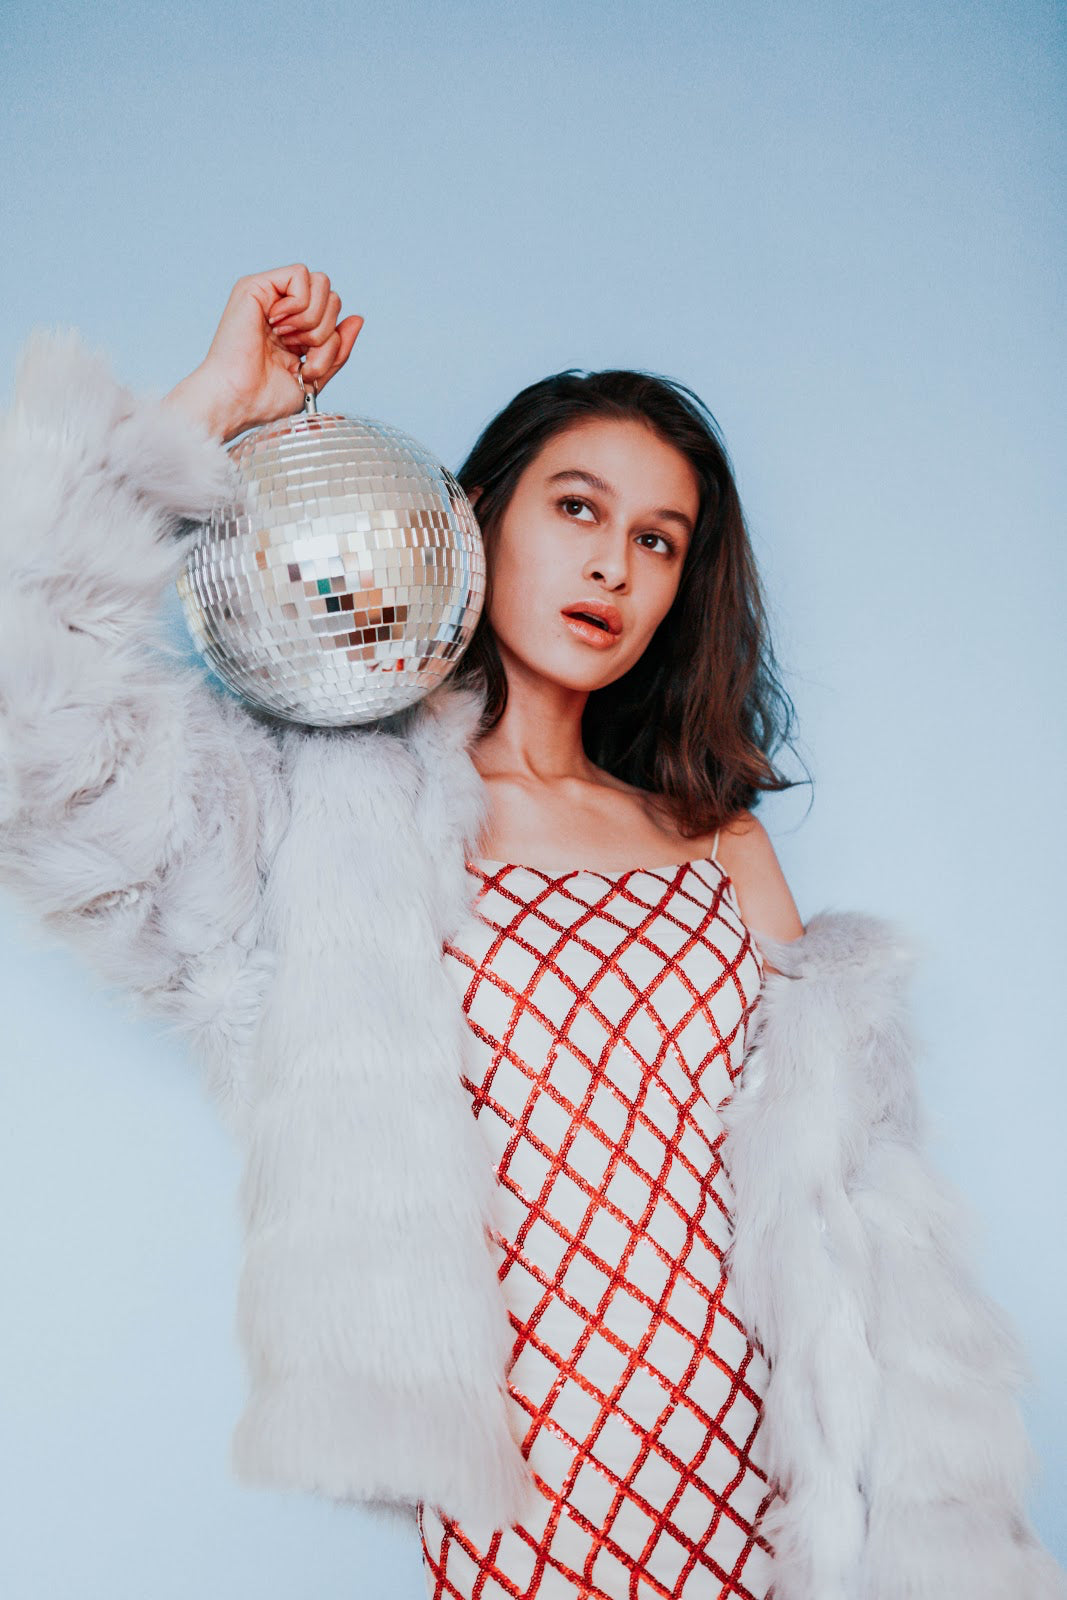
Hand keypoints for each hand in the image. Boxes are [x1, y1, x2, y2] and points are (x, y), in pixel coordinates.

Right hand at [163, 265, 362, 442]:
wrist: (239, 400)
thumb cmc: (266, 397)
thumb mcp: (315, 376)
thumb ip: (338, 350)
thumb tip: (358, 318)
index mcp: (296, 330)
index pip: (335, 316)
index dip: (333, 342)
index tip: (307, 368)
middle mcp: (283, 309)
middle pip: (333, 297)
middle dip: (325, 334)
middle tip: (298, 355)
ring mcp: (269, 295)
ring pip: (322, 283)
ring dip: (314, 320)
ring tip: (286, 339)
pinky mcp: (256, 285)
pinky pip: (301, 274)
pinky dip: (300, 304)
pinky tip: (278, 324)